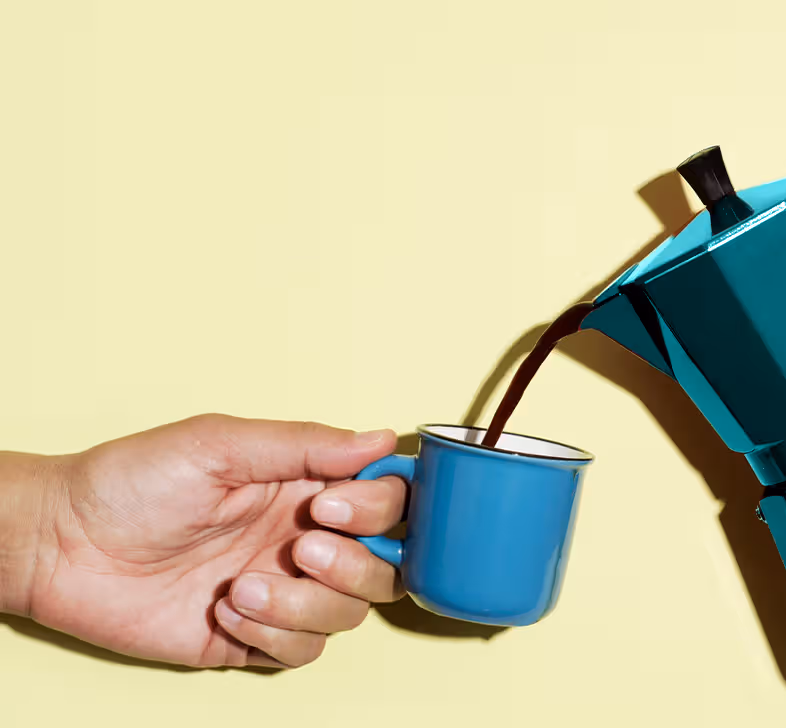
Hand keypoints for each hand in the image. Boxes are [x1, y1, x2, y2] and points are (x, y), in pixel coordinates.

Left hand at [15, 414, 408, 667]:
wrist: (62, 545)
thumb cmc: (130, 482)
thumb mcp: (220, 444)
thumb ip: (305, 444)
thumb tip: (382, 439)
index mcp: (306, 486)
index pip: (388, 499)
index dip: (378, 507)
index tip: (332, 504)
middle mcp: (305, 538)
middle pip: (387, 565)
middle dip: (355, 563)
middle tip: (300, 549)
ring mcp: (284, 590)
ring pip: (351, 613)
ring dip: (307, 603)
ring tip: (245, 583)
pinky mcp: (254, 637)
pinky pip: (305, 651)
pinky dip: (276, 634)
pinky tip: (228, 610)